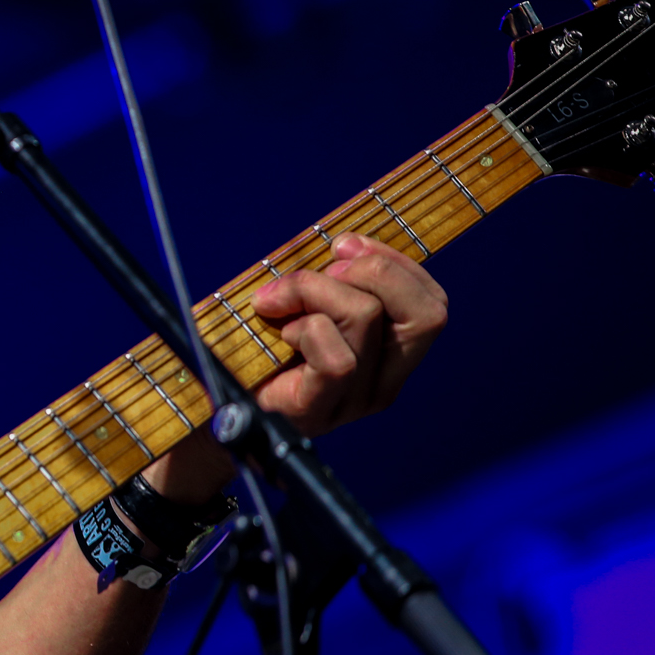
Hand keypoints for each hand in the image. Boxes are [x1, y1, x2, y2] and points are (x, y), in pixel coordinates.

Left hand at [248, 232, 447, 434]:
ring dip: (314, 289)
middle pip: (427, 314)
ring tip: (279, 303)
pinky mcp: (322, 407)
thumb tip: (345, 246)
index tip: (343, 246)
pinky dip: (305, 329)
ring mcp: (357, 398)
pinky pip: (337, 358)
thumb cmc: (260, 349)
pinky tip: (281, 333)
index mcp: (392, 353)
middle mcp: (386, 379)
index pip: (432, 304)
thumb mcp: (303, 305)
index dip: (394, 262)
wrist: (221, 408)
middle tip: (325, 270)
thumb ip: (332, 281)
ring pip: (367, 316)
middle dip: (374, 269)